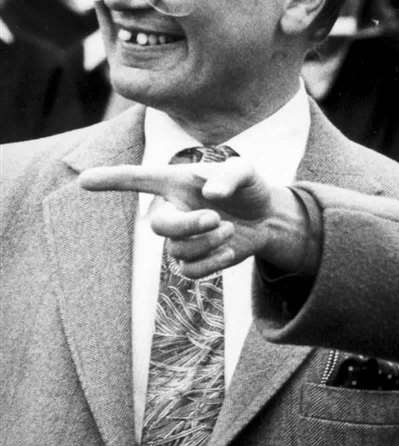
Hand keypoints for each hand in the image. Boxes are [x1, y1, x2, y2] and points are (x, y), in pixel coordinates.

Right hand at [79, 159, 317, 277]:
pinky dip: (211, 264)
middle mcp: (171, 211)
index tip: (84, 180)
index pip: (136, 180)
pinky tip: (229, 251)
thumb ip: (230, 175)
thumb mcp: (246, 173)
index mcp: (175, 183)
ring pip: (177, 250)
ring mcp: (180, 238)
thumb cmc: (248, 188)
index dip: (111, 180)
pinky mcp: (194, 260)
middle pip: (158, 226)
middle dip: (187, 225)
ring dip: (208, 242)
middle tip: (216, 218)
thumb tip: (211, 194)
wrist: (267, 217)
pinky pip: (189, 271)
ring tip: (229, 228)